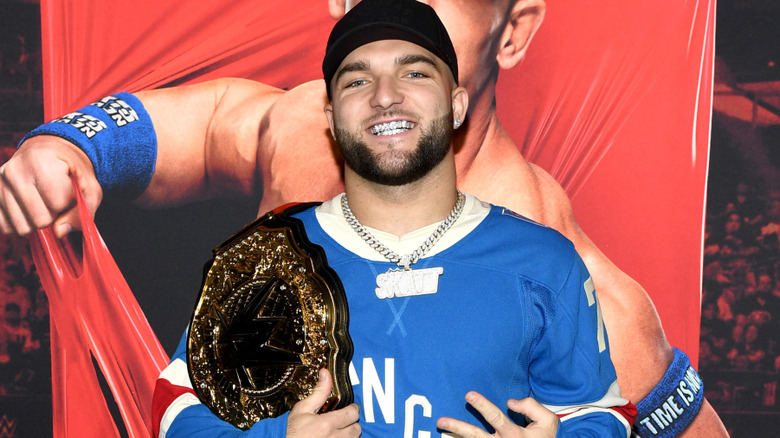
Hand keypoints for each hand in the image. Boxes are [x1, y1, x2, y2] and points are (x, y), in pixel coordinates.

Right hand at [0, 135, 101, 236]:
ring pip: (22, 227)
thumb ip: (85, 209)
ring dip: (36, 221)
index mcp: (41, 163)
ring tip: (42, 203)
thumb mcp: (90, 184)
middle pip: (39, 220)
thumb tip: (59, 231)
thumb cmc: (70, 168)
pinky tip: (28, 210)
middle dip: (53, 216)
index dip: (68, 204)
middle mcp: (14, 171)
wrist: (47, 151)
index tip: (67, 192)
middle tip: (55, 200)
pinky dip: (20, 223)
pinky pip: (4, 226)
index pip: (58, 205)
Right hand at [286, 369, 360, 436]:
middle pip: (356, 428)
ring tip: (338, 430)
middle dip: (351, 422)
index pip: (353, 413)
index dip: (352, 409)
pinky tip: (334, 437)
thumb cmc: (291, 431)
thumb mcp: (302, 409)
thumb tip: (326, 374)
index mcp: (327, 424)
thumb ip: (319, 392)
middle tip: (343, 420)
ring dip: (349, 434)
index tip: (349, 408)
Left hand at [436, 392, 558, 437]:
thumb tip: (509, 402)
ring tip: (441, 428)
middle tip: (441, 421)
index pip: (495, 417)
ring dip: (455, 436)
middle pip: (476, 436)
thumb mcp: (547, 422)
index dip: (482, 405)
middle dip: (458, 427)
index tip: (469, 394)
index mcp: (515, 435)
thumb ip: (531, 407)